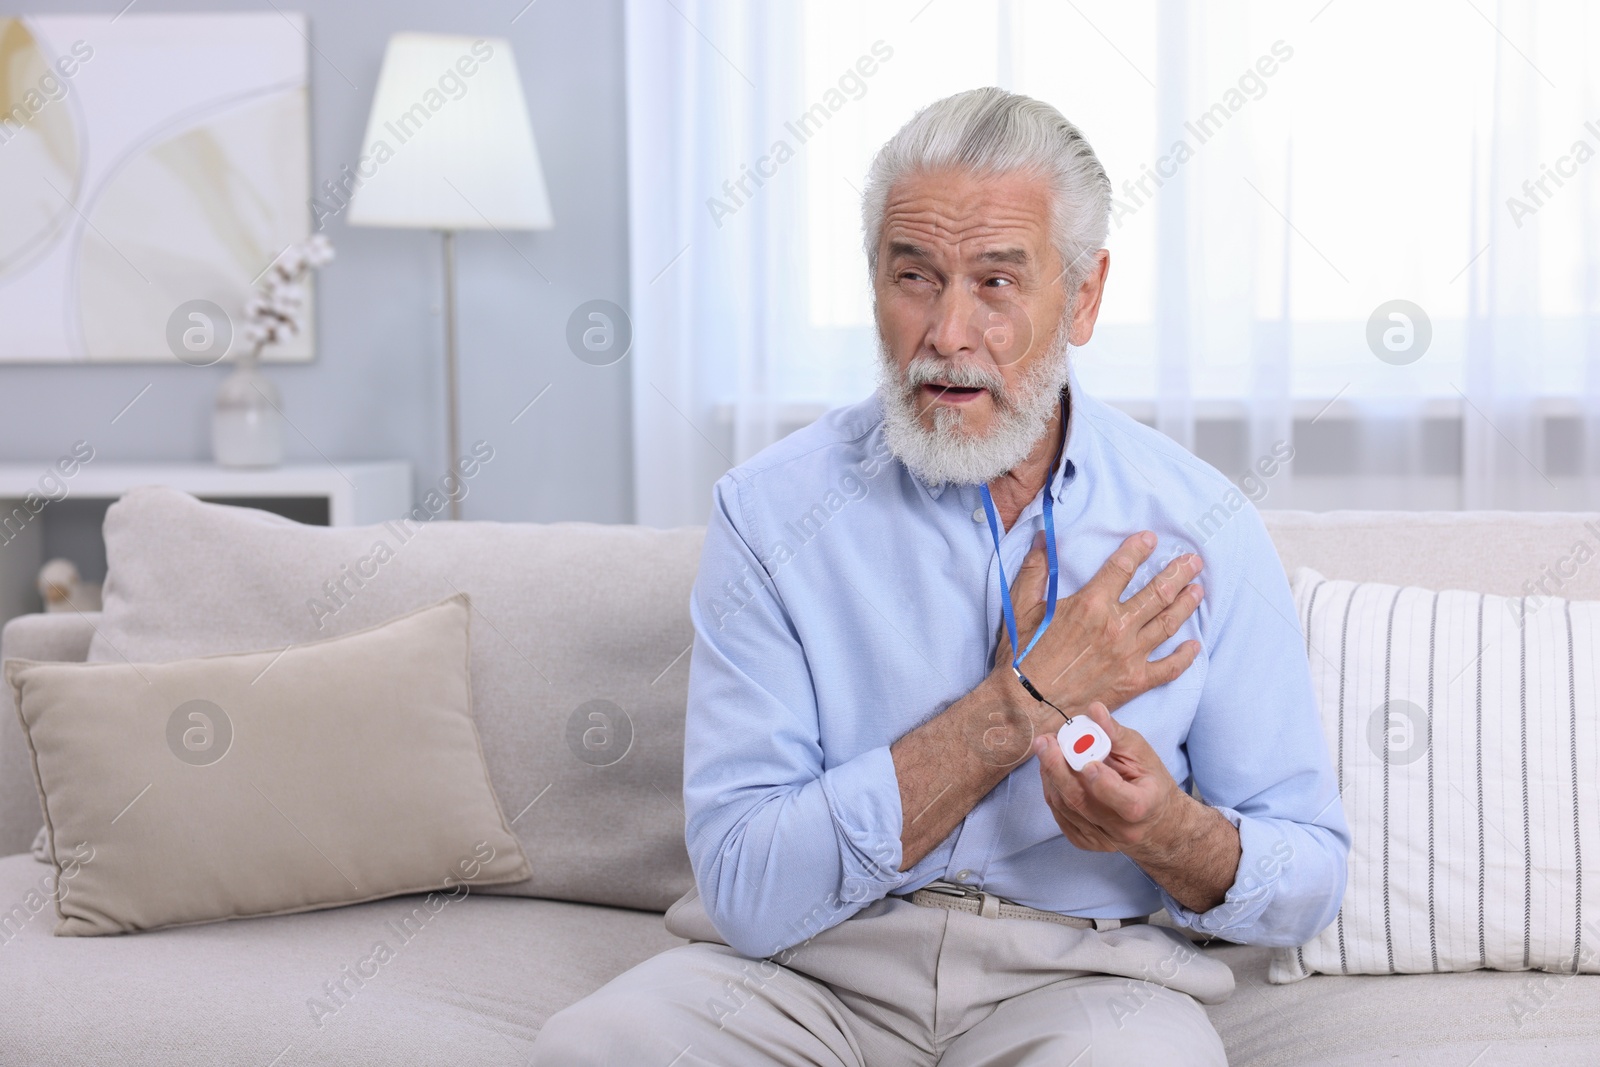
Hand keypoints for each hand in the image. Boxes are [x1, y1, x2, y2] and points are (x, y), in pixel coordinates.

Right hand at [993, 530, 1202, 725]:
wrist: (1025, 706)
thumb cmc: (1021, 657)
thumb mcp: (1021, 607)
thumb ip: (1035, 571)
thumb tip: (1041, 539)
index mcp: (1090, 604)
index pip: (1122, 567)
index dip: (1138, 549)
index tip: (1152, 539)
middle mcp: (1116, 626)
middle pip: (1157, 592)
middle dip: (1178, 573)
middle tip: (1193, 561)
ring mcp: (1129, 655)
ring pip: (1167, 623)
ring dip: (1186, 604)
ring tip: (1198, 590)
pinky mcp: (1134, 681)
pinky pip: (1168, 668)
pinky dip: (1184, 657)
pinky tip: (1194, 645)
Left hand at [1030, 702, 1241, 911]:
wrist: (1153, 821)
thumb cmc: (1148, 781)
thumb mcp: (1141, 753)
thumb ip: (1115, 733)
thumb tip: (1095, 709)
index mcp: (1145, 806)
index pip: (1124, 801)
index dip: (1103, 783)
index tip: (1087, 762)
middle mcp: (1123, 829)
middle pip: (1083, 803)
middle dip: (1058, 768)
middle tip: (1045, 742)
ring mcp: (1102, 839)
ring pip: (1066, 807)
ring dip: (1050, 775)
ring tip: (1047, 750)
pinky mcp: (1085, 842)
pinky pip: (1060, 816)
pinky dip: (1052, 790)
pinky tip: (1052, 771)